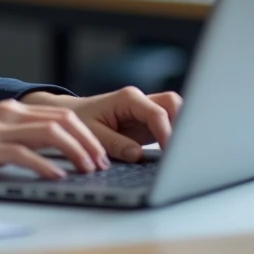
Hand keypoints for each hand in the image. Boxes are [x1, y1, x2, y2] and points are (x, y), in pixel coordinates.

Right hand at [0, 99, 109, 178]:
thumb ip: (14, 136)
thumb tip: (46, 155)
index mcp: (11, 108)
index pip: (60, 114)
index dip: (86, 133)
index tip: (99, 152)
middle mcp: (8, 112)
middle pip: (63, 120)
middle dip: (89, 142)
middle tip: (101, 163)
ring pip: (51, 133)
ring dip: (76, 152)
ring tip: (87, 170)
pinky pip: (25, 154)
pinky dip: (47, 165)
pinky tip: (57, 177)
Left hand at [21, 87, 181, 162]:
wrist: (70, 116)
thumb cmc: (78, 121)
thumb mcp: (92, 134)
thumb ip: (115, 143)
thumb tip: (137, 155)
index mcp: (127, 99)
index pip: (157, 113)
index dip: (168, 134)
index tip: (171, 154)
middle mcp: (140, 101)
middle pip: (174, 104)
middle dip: (183, 123)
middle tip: (182, 151)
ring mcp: (146, 111)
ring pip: (176, 111)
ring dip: (180, 129)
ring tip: (180, 153)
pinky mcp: (148, 123)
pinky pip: (169, 125)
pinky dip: (174, 136)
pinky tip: (172, 154)